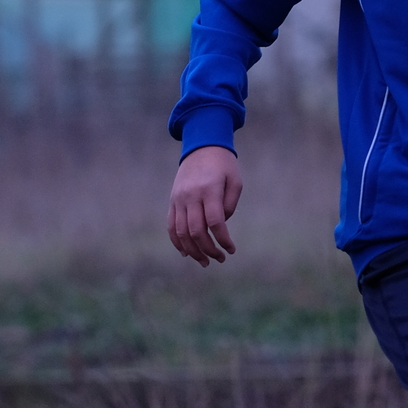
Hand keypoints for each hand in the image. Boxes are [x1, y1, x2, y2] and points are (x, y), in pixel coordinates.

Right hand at [168, 145, 242, 265]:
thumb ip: (230, 205)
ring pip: (181, 232)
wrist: (201, 146)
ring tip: (205, 261)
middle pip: (197, 231)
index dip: (223, 240)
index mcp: (210, 189)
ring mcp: (179, 199)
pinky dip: (177, 242)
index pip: (215, 222)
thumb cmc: (224, 165)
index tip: (231, 250)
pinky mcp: (172, 201)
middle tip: (220, 259)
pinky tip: (187, 253)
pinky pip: (171, 226)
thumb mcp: (235, 181)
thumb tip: (219, 227)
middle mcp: (191, 196)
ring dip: (193, 250)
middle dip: (209, 250)